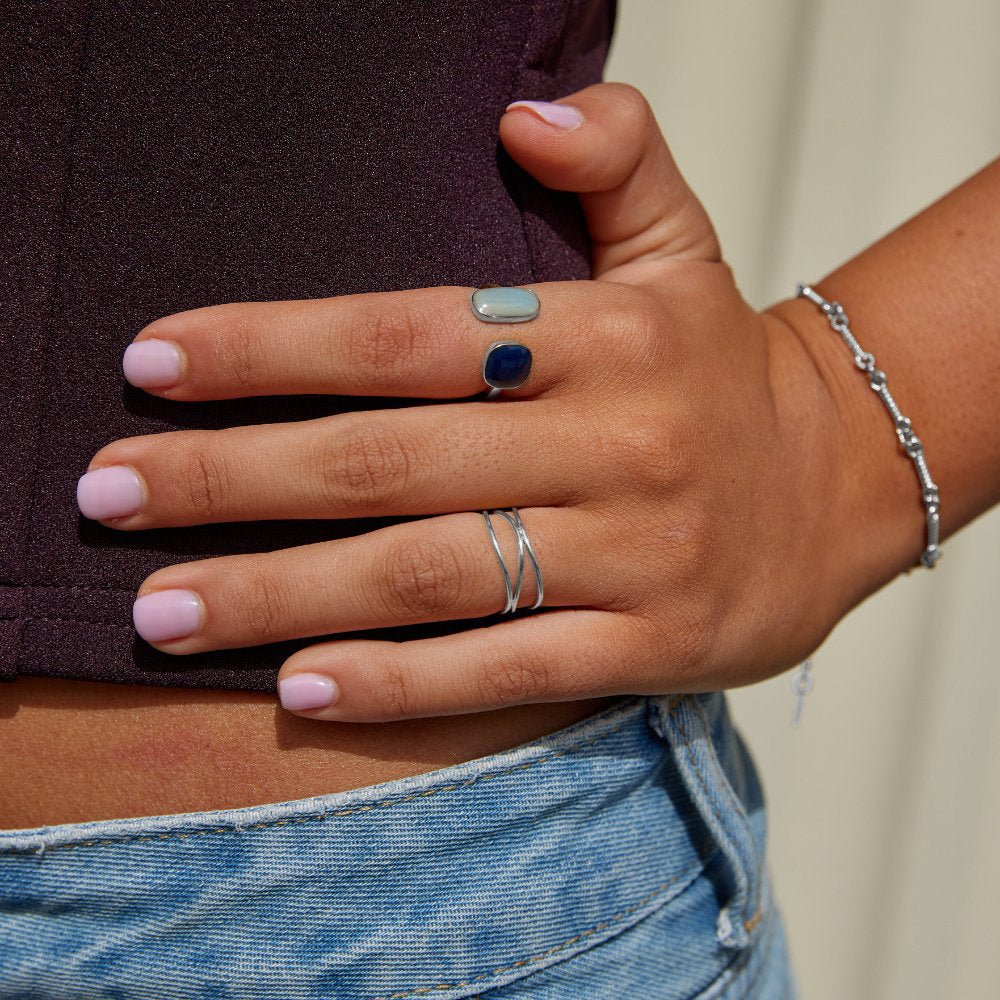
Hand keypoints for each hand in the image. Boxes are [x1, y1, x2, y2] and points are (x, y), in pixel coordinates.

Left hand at [78, 84, 847, 720]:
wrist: (834, 487)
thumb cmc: (716, 372)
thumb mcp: (681, 249)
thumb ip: (615, 158)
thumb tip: (523, 105)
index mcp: (605, 336)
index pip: (409, 335)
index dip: (272, 349)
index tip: (152, 363)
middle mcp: (615, 442)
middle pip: (390, 462)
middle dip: (232, 480)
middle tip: (108, 496)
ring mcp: (633, 553)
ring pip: (430, 576)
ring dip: (282, 594)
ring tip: (163, 610)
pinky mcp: (649, 642)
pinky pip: (506, 670)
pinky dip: (397, 682)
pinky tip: (298, 685)